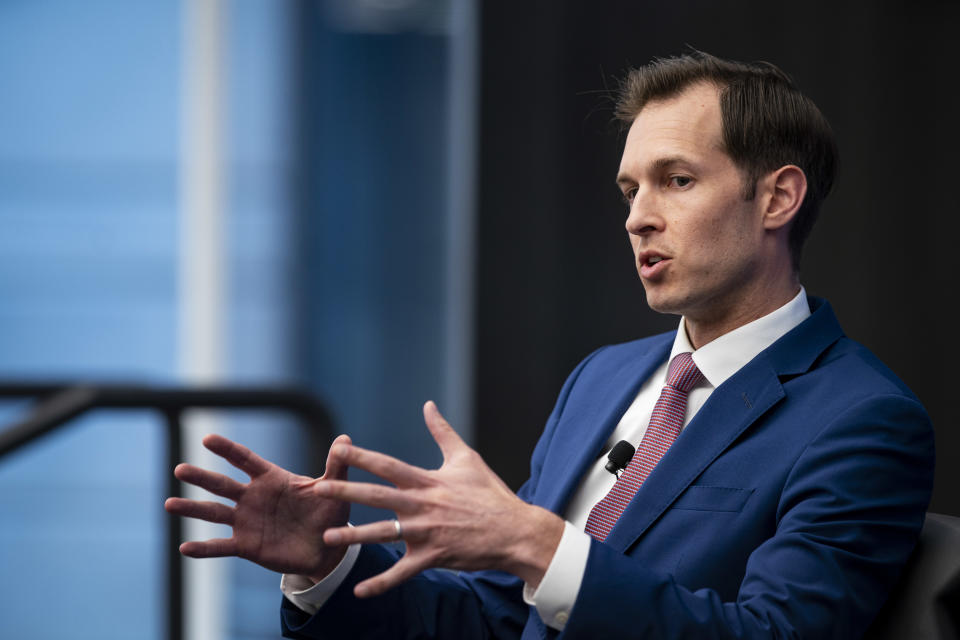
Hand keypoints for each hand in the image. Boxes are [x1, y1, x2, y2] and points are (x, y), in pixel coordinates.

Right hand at [164, 433, 352, 581]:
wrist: (327, 548)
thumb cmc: (329, 512)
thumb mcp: (333, 489)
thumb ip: (336, 465)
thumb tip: (346, 438)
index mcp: (271, 479)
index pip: (245, 460)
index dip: (227, 450)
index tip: (207, 439)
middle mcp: (253, 498)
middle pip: (223, 484)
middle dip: (202, 477)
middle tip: (179, 468)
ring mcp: (247, 522)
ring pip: (214, 513)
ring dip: (192, 509)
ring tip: (169, 503)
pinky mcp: (246, 546)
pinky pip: (221, 546)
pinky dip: (203, 548)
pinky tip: (184, 547)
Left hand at [315, 401, 564, 597]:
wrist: (514, 531)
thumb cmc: (490, 493)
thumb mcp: (467, 458)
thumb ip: (442, 432)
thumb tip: (428, 405)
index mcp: (429, 481)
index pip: (389, 465)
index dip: (363, 457)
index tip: (338, 449)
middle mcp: (423, 505)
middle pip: (378, 496)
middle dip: (346, 491)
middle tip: (318, 489)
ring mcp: (427, 533)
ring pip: (383, 535)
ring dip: (354, 536)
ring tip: (327, 536)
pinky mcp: (433, 557)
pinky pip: (402, 573)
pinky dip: (381, 584)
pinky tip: (359, 592)